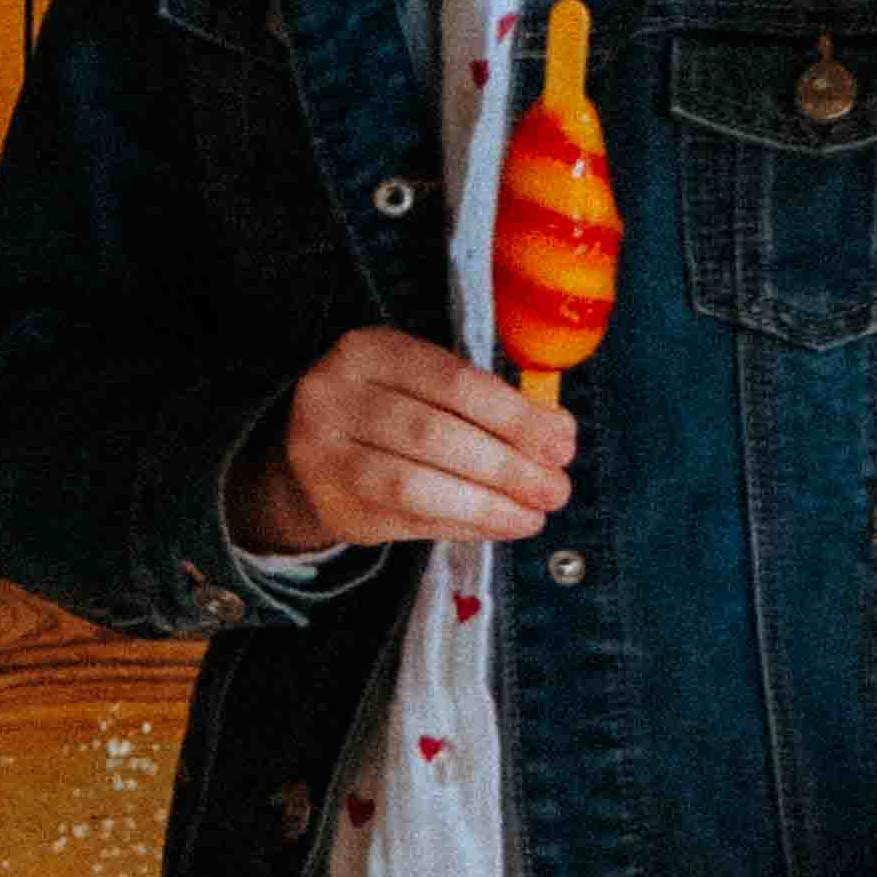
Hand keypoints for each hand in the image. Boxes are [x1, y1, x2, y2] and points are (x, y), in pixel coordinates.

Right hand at [228, 329, 575, 553]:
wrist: (314, 457)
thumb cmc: (391, 413)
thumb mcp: (426, 386)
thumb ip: (486, 404)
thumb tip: (557, 433)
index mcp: (367, 351)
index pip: (451, 381)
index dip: (513, 415)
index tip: (562, 442)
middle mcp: (333, 397)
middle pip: (433, 434)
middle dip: (507, 465)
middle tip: (556, 487)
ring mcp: (324, 456)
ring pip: (416, 485)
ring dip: (487, 504)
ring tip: (534, 513)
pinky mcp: (334, 505)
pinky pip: (408, 521)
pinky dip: (465, 525)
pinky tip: (502, 524)